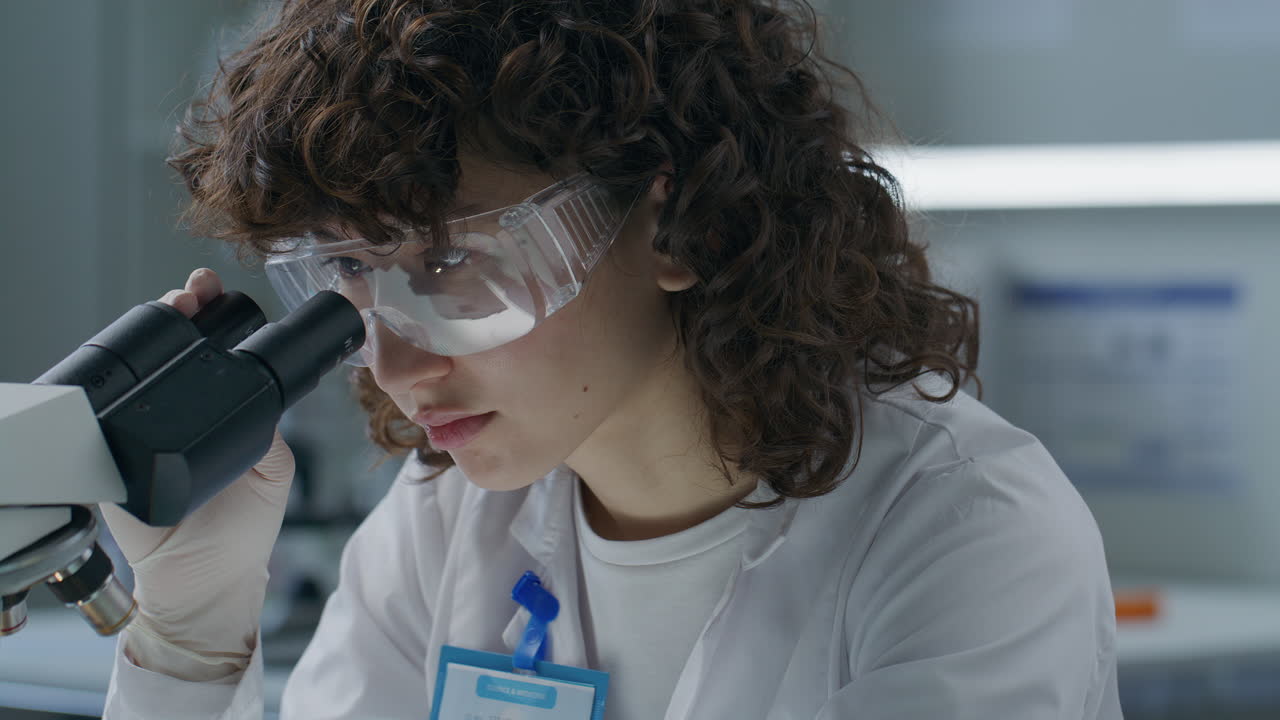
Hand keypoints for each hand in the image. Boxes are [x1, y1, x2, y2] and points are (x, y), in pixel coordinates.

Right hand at [99, 268, 294, 677]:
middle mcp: (180, 413)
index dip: (216, 318)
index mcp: (219, 410)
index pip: (214, 352)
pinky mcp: (112, 455)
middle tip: (194, 292)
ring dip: (150, 335)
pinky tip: (128, 362)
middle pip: (174, 349)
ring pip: (139, 369)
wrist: (206, 581)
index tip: (220, 295)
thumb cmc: (242, 531)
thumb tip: (270, 405)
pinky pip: (103, 415)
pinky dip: (111, 386)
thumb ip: (273, 434)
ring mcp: (144, 430)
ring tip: (172, 309)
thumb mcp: (274, 471)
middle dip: (182, 310)